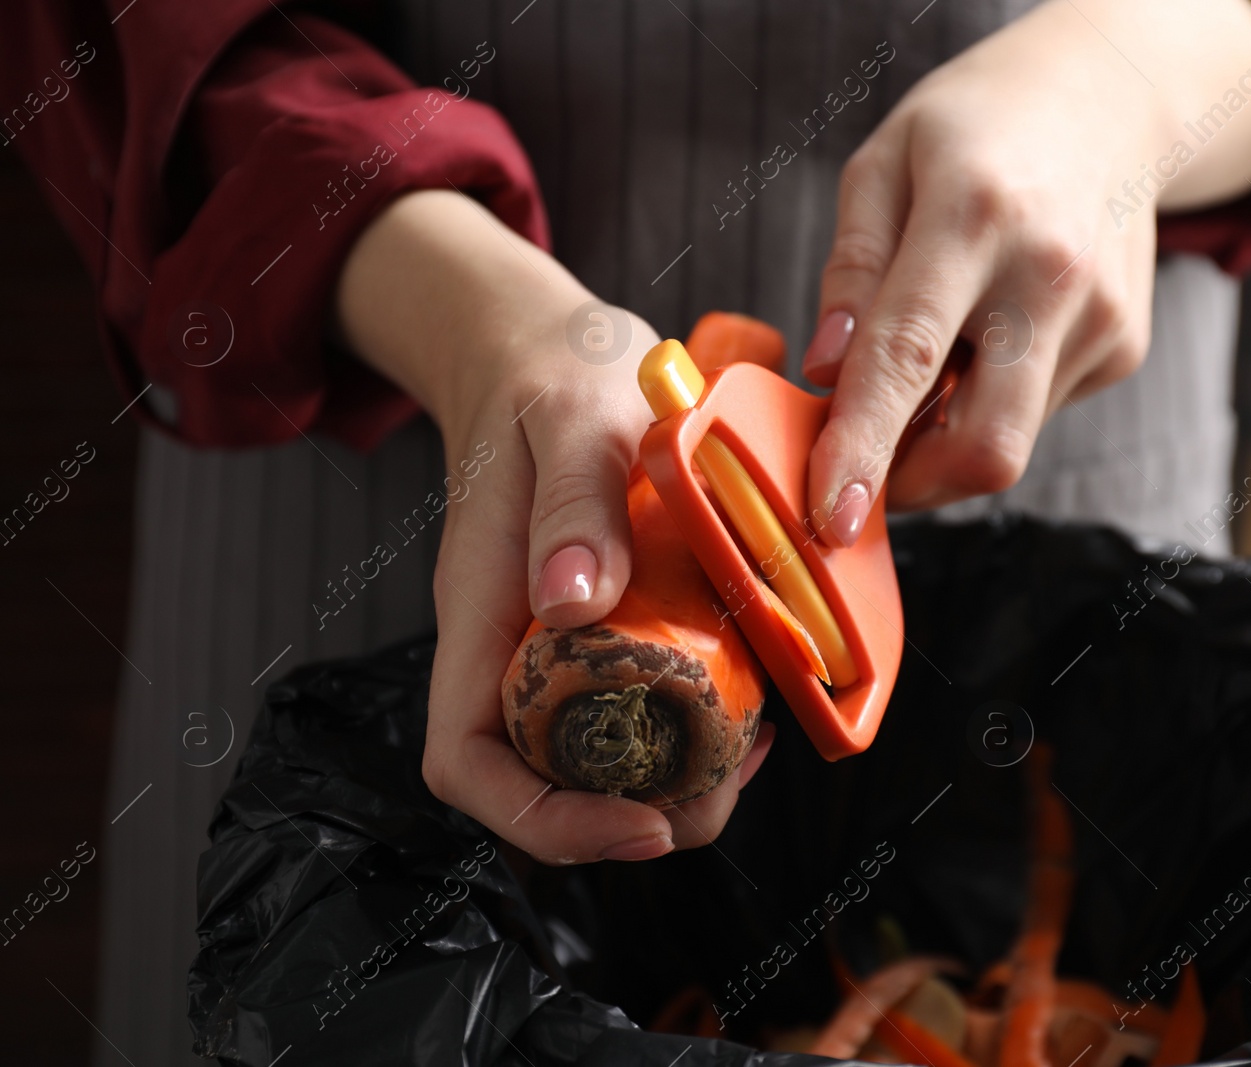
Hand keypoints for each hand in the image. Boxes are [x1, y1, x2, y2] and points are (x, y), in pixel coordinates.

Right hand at [337, 190, 772, 863]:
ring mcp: (556, 641)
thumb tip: (576, 602)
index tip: (642, 824)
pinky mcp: (602, 627)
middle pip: (542, 781)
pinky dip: (693, 723)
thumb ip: (572, 501)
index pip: (468, 761)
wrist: (546, 349)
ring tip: (749, 753)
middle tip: (726, 793)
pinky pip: (636, 703)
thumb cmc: (551, 375)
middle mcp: (511, 646)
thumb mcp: (572, 416)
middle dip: (632, 816)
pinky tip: (750, 699)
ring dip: (673, 779)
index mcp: (482, 611)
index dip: (545, 820)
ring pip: (595, 755)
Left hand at [802, 0, 1250, 543]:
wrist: (1110, 98)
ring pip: (1009, 443)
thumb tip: (825, 372)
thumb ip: (851, 270)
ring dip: (945, 438)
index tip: (830, 519)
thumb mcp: (882, 166)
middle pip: (985, 443)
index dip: (863, 447)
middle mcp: (1050, 274)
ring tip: (932, 362)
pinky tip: (992, 334)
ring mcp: (1100, 319)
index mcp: (974, 214)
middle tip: (860, 461)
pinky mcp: (1123, 347)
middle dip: (911, 484)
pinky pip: (1035, 414)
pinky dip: (990, 402)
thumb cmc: (973, 131)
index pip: (906, 356)